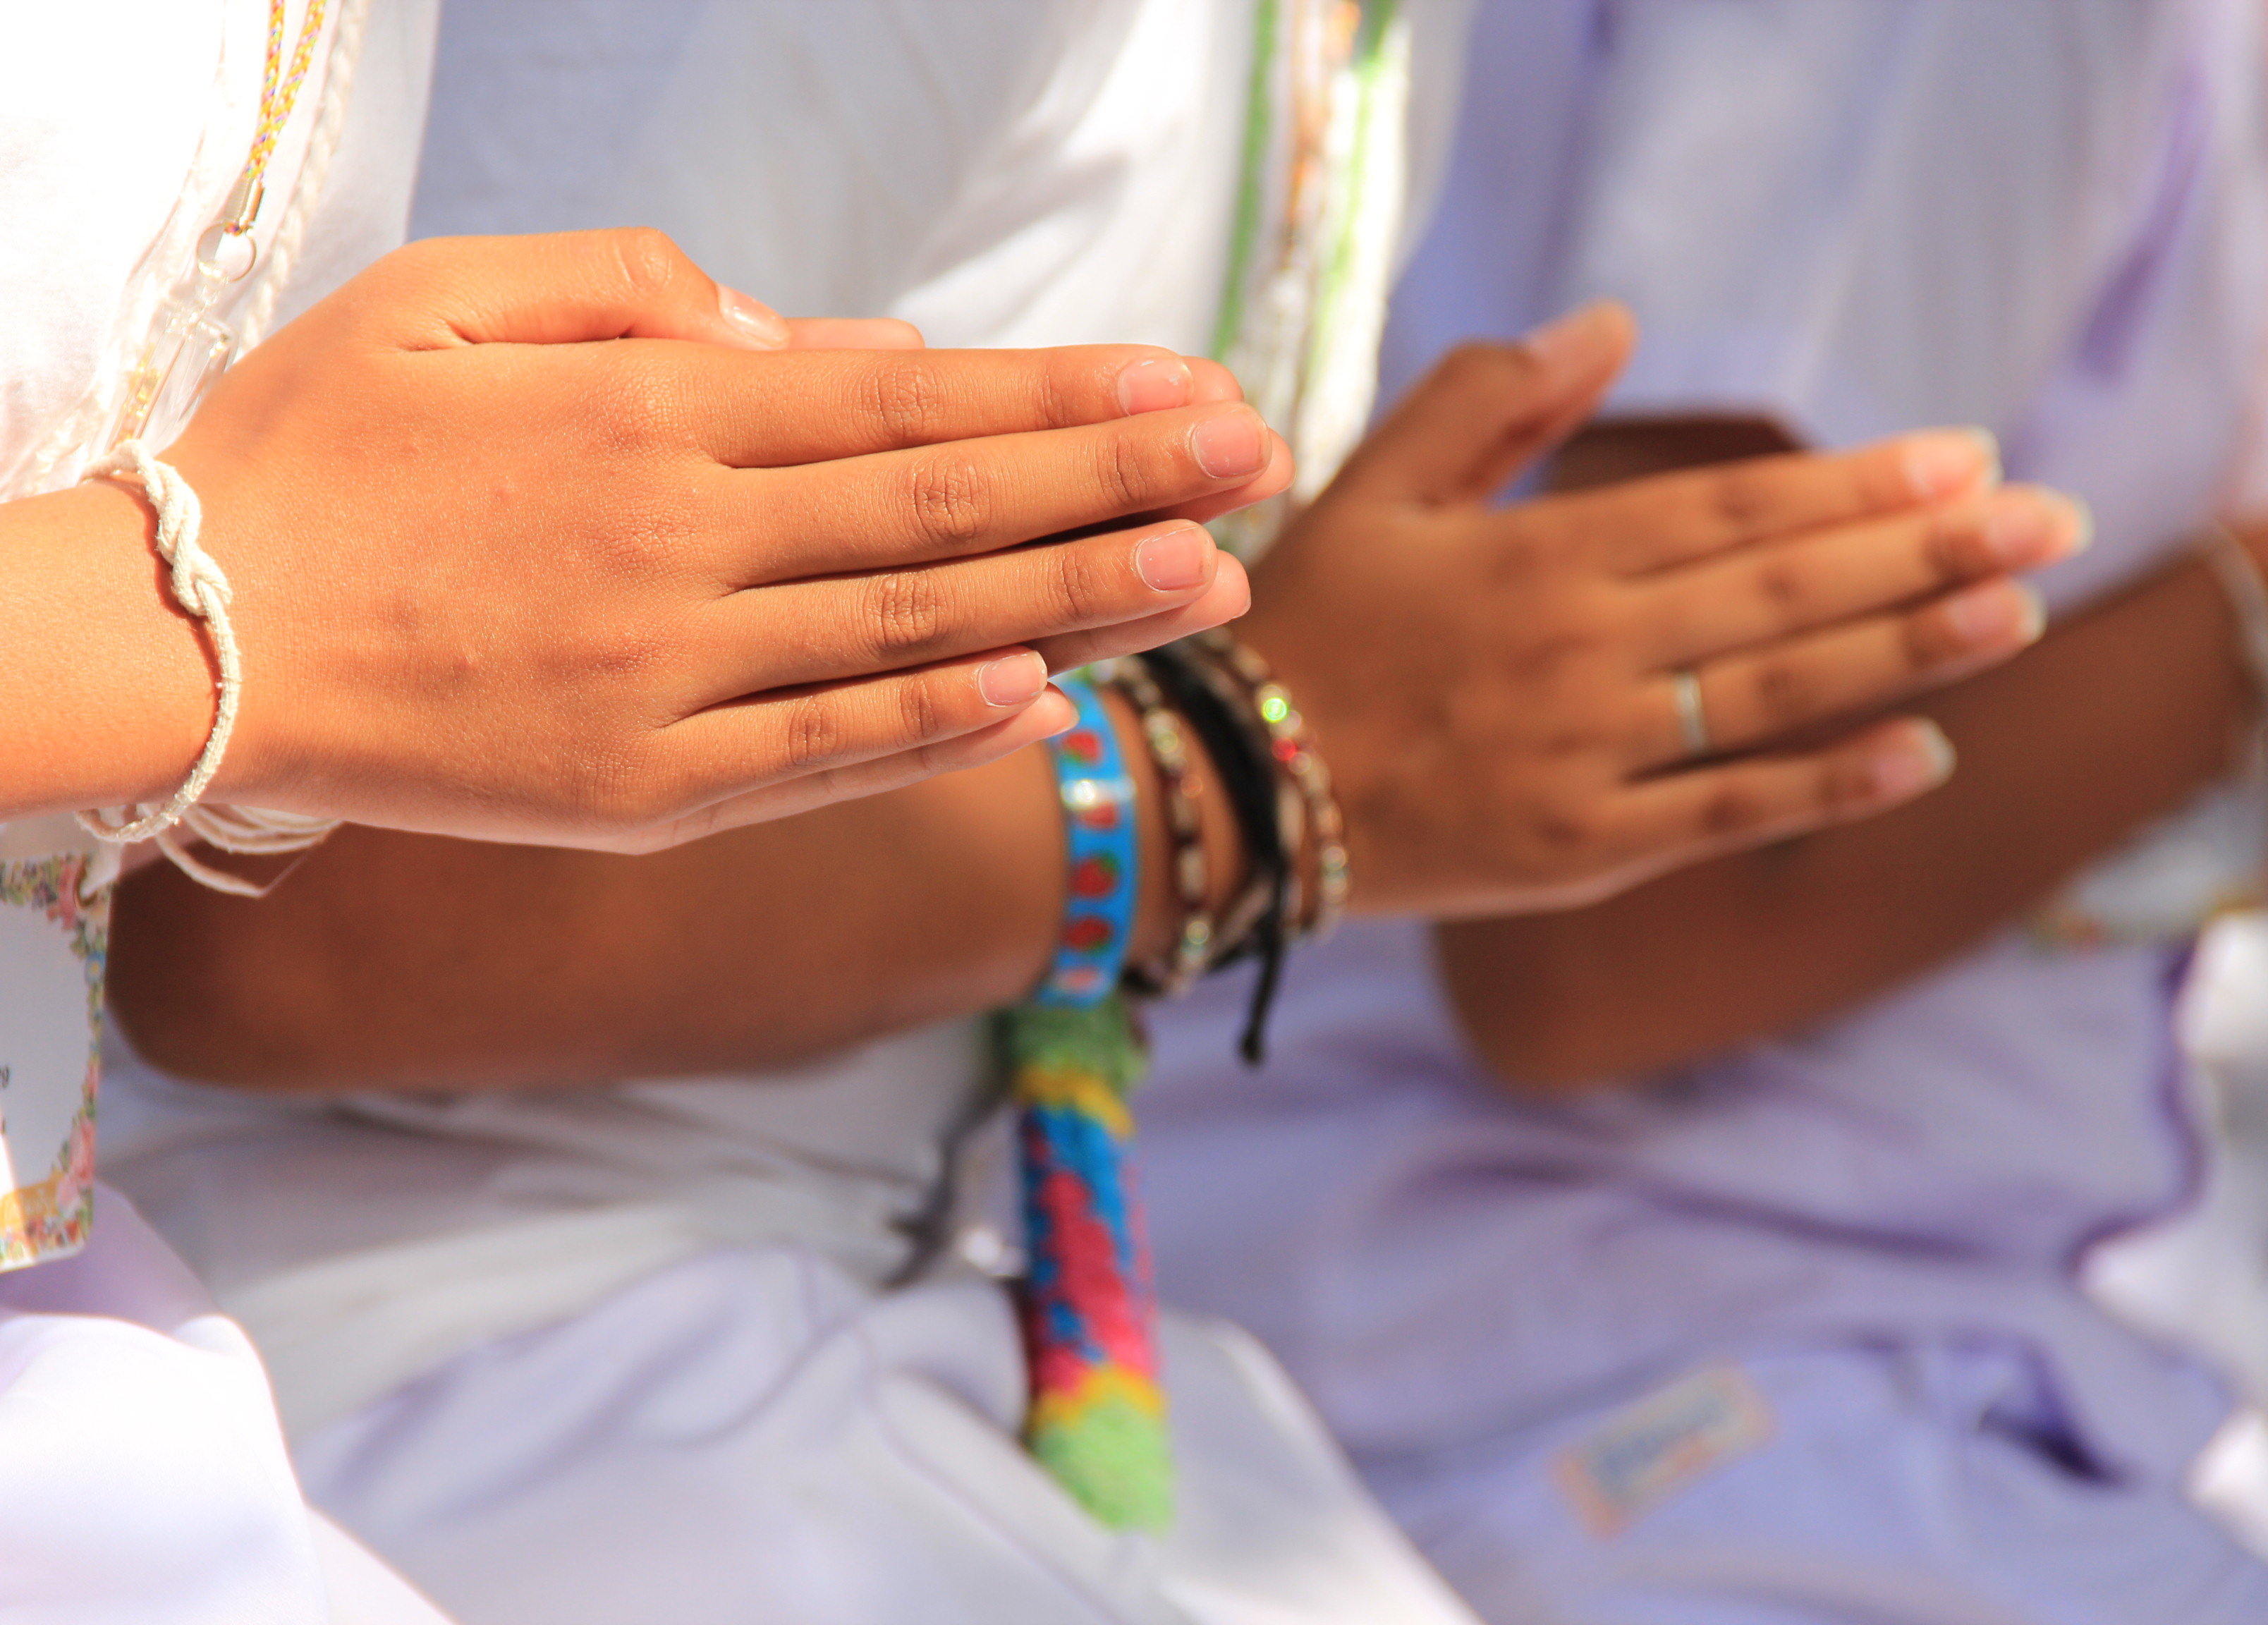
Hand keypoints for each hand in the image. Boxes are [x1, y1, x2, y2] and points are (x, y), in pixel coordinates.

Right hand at [127, 230, 1280, 848]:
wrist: (177, 639)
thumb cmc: (308, 454)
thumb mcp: (442, 298)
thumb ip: (636, 288)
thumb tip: (823, 340)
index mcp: (647, 410)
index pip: (907, 400)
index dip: (1064, 397)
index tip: (1192, 388)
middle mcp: (679, 540)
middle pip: (943, 507)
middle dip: (1117, 481)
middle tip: (1258, 459)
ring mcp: (663, 678)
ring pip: (908, 631)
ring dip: (1072, 604)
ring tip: (1209, 577)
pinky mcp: (635, 797)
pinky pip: (812, 755)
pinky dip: (927, 728)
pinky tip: (1038, 699)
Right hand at [1234, 303, 2082, 916]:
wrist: (1226, 791)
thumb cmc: (1305, 629)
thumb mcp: (1376, 488)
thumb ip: (1492, 400)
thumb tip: (1613, 322)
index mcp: (1537, 557)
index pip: (1727, 509)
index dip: (1852, 483)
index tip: (1963, 456)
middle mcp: (1578, 651)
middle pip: (1781, 591)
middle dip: (1925, 551)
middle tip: (2053, 519)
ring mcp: (1586, 756)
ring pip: (1776, 693)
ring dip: (1909, 648)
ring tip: (2022, 610)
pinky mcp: (1580, 853)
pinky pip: (1724, 810)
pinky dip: (1826, 783)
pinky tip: (1928, 752)